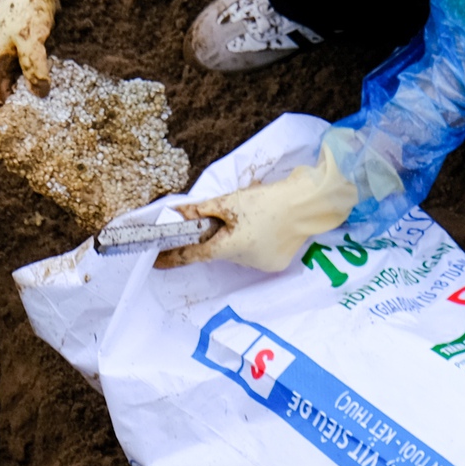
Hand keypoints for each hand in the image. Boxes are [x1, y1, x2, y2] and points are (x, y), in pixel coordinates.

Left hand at [157, 141, 357, 271]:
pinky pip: (255, 254)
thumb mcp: (230, 201)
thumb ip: (200, 211)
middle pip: (218, 251)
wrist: (308, 203)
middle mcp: (245, 261)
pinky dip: (254, 243)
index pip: (193, 255)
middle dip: (216, 236)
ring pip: (237, 252)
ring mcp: (262, 265)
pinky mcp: (276, 264)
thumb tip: (175, 216)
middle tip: (226, 218)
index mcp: (230, 246)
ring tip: (253, 218)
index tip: (156, 261)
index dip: (173, 257)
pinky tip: (266, 228)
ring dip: (236, 239)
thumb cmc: (268, 199)